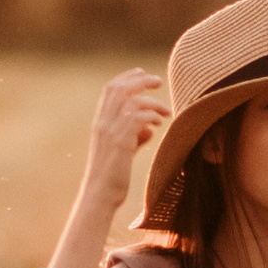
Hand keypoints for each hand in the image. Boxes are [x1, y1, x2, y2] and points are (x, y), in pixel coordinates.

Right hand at [84, 69, 167, 200]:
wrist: (100, 194)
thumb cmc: (113, 176)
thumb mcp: (124, 152)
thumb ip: (135, 137)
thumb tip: (149, 129)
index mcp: (101, 122)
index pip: (110, 90)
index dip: (126, 77)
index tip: (141, 73)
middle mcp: (103, 123)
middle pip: (119, 88)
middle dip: (140, 80)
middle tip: (158, 81)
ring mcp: (110, 131)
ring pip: (130, 100)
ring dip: (152, 101)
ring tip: (167, 112)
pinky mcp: (120, 143)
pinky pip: (137, 118)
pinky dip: (151, 116)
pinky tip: (160, 123)